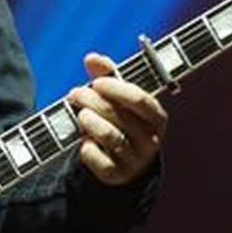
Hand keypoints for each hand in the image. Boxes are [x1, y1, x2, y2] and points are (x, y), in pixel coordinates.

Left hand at [66, 52, 167, 185]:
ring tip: (80, 115)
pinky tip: (84, 141)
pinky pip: (102, 162)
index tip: (96, 82)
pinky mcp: (117, 175)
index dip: (116, 89)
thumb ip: (105, 74)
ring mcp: (135, 160)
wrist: (121, 159)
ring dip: (90, 123)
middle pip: (121, 117)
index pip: (141, 100)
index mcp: (156, 117)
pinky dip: (89, 150)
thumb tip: (92, 58)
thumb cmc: (119, 118)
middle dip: (93, 102)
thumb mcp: (116, 96)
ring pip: (112, 138)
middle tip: (75, 94)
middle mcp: (150, 140)